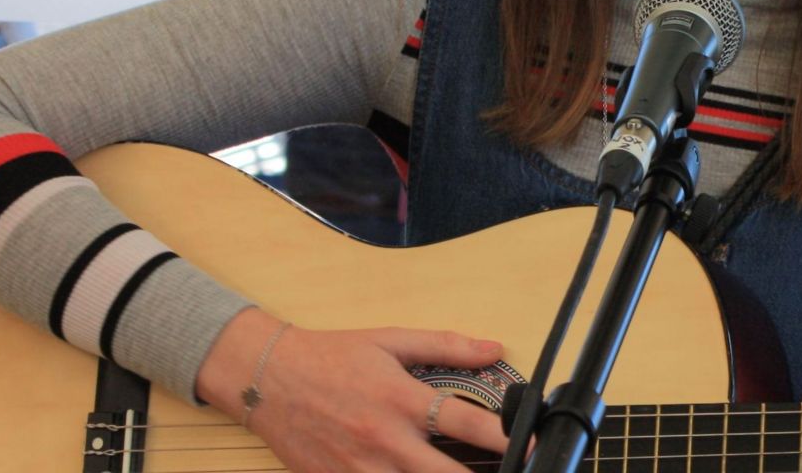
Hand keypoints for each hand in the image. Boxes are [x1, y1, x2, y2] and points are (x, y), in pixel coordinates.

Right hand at [199, 309, 508, 472]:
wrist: (269, 378)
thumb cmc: (332, 356)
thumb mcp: (391, 340)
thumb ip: (446, 345)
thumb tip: (493, 348)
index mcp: (401, 398)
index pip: (465, 423)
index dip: (506, 438)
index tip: (532, 445)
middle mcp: (384, 439)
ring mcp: (360, 468)